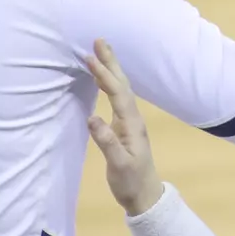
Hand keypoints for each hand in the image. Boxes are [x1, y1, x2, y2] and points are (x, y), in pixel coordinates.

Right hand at [84, 39, 163, 216]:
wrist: (144, 195)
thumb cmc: (131, 182)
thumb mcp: (119, 164)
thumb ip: (107, 142)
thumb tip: (92, 117)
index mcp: (131, 124)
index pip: (117, 93)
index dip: (104, 75)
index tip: (90, 57)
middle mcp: (132, 118)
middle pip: (121, 84)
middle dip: (111, 62)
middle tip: (100, 40)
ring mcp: (129, 122)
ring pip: (119, 89)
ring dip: (110, 70)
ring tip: (100, 51)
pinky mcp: (123, 127)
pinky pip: (115, 98)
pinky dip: (108, 84)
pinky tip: (102, 79)